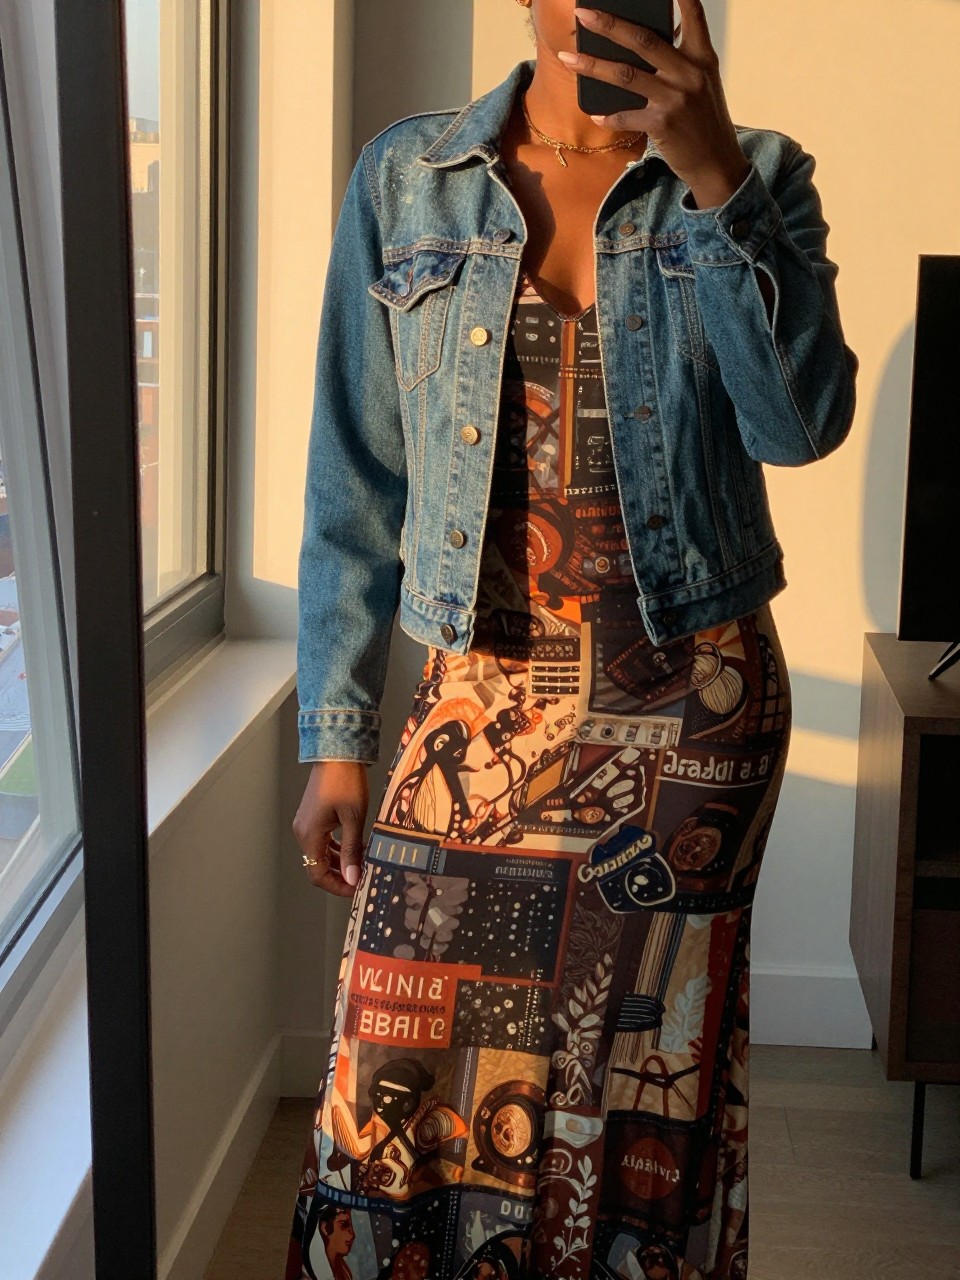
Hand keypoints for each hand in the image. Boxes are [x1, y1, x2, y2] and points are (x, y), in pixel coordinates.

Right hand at [292, 760, 368, 896]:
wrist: (337, 753)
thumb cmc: (345, 782)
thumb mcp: (354, 819)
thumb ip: (352, 851)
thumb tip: (353, 878)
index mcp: (309, 835)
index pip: (317, 874)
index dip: (337, 886)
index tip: (356, 888)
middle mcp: (303, 831)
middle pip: (317, 866)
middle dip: (340, 875)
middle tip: (362, 877)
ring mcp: (306, 823)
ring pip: (321, 853)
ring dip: (340, 861)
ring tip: (362, 862)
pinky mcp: (313, 816)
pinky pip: (323, 840)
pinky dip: (337, 847)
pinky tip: (355, 846)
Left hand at [562, 1, 750, 207]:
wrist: (717, 163)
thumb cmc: (704, 121)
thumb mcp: (702, 84)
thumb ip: (680, 62)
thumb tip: (642, 45)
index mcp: (702, 57)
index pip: (693, 13)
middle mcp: (689, 72)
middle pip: (642, 40)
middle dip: (608, 24)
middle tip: (582, 13)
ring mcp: (675, 98)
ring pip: (625, 75)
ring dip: (592, 66)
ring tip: (568, 58)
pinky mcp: (662, 124)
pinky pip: (625, 116)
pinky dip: (609, 116)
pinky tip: (597, 115)